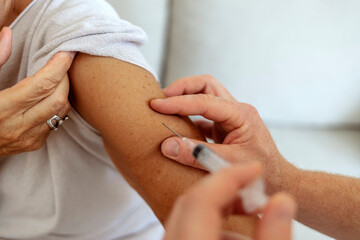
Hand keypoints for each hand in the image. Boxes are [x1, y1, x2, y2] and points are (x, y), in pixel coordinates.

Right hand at [0, 27, 74, 155]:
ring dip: (63, 92)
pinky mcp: (34, 144)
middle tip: (62, 63)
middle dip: (64, 78)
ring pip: (60, 111)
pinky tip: (47, 97)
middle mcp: (18, 126)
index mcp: (2, 109)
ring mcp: (28, 138)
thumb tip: (8, 34)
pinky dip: (56, 106)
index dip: (58, 67)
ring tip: (56, 77)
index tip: (66, 53)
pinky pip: (55, 122)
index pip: (41, 85)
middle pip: (57, 98)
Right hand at [151, 75, 295, 192]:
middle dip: (182, 88)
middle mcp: (236, 110)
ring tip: (165, 106)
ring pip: (205, 95)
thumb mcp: (228, 163)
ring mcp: (231, 117)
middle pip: (206, 85)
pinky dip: (188, 116)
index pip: (205, 101)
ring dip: (185, 98)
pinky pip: (203, 114)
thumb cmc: (263, 172)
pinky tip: (177, 125)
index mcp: (241, 115)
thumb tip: (167, 145)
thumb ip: (198, 154)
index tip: (157, 105)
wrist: (278, 180)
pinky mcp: (225, 126)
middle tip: (161, 98)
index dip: (178, 102)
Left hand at [163, 163, 295, 239]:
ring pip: (188, 213)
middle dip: (224, 185)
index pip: (202, 197)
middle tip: (251, 184)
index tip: (254, 169)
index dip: (231, 176)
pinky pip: (187, 226)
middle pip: (192, 200)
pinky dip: (211, 218)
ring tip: (247, 207)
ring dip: (218, 202)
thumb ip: (273, 232)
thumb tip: (282, 201)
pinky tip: (232, 226)